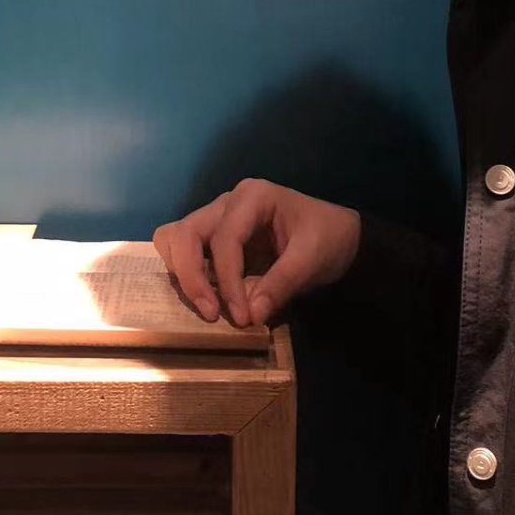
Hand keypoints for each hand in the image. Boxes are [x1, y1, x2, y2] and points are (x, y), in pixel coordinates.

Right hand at [153, 178, 360, 327]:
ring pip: (175, 238)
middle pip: (186, 233)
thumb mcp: (312, 260)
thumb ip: (281, 284)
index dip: (227, 280)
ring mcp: (217, 218)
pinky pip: (184, 250)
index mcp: (253, 197)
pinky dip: (186, 273)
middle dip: (192, 276)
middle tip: (211, 313)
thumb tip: (251, 316)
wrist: (339, 238)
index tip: (242, 316)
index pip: (225, 239)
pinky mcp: (214, 238)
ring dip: (182, 274)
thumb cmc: (327, 239)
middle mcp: (227, 202)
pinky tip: (207, 297)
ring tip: (206, 306)